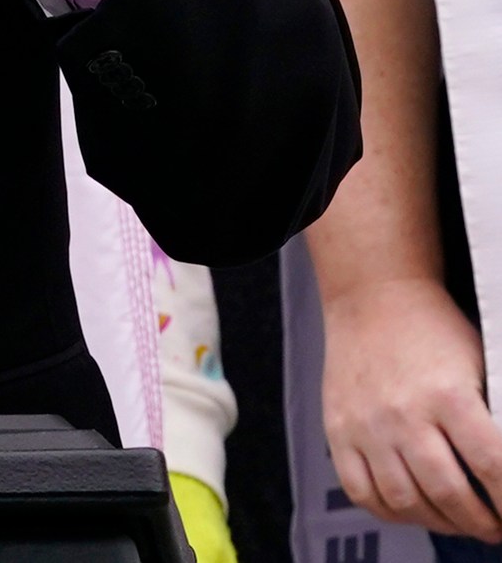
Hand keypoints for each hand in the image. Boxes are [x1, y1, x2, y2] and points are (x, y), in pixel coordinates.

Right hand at [323, 277, 501, 537]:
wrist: (372, 296)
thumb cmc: (433, 330)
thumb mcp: (481, 366)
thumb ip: (495, 419)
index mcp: (447, 394)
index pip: (491, 467)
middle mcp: (403, 413)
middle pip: (449, 492)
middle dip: (482, 523)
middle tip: (495, 527)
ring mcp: (366, 424)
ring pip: (406, 501)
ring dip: (441, 523)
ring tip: (457, 519)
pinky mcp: (338, 429)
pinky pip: (362, 492)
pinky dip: (391, 512)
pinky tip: (413, 507)